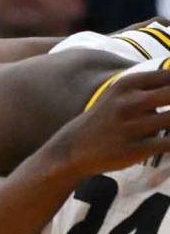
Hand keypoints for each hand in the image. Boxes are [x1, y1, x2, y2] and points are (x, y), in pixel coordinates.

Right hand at [51, 67, 169, 178]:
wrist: (72, 149)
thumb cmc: (105, 120)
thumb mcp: (120, 94)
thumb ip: (151, 86)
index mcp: (128, 85)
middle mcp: (129, 102)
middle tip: (169, 114)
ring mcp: (131, 126)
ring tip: (168, 126)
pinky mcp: (134, 149)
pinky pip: (169, 144)